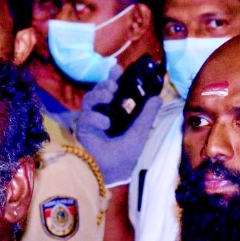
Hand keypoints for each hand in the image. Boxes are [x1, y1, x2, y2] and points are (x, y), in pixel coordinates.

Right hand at [76, 64, 159, 185]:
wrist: (109, 173)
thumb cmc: (124, 156)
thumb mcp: (139, 134)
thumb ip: (146, 116)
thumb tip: (158, 96)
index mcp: (117, 114)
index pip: (115, 92)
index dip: (115, 78)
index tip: (118, 67)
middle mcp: (103, 114)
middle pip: (101, 91)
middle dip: (107, 83)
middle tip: (115, 84)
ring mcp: (91, 119)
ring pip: (91, 98)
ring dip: (100, 93)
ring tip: (110, 94)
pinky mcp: (81, 126)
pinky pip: (87, 115)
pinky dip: (97, 116)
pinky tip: (106, 123)